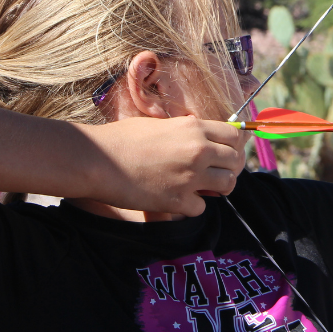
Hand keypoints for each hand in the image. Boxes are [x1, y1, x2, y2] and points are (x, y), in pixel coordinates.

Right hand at [81, 116, 248, 215]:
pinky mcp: (176, 201)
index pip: (236, 136)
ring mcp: (189, 176)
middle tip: (216, 173)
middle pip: (236, 161)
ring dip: (218, 188)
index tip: (226, 153)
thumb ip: (187, 132)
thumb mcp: (161, 124)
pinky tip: (177, 199)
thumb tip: (206, 138)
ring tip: (203, 188)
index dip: (234, 146)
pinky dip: (192, 206)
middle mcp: (198, 150)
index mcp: (194, 128)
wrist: (96, 160)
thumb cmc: (122, 139)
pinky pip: (201, 207)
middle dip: (229, 168)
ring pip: (228, 185)